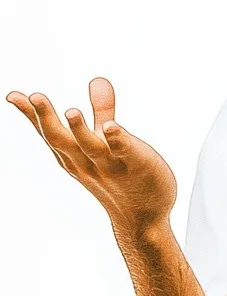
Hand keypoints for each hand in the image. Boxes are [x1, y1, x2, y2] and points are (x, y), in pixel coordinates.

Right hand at [6, 76, 177, 235]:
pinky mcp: (136, 166)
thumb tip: (97, 79)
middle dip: (46, 119)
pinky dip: (117, 140)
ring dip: (79, 130)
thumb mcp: (106, 140)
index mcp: (75, 155)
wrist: (144, 217)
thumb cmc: (122, 175)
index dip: (31, 115)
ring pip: (90, 147)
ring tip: (71, 111)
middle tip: (33, 96)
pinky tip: (113, 127)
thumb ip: (102, 110)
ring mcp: (111, 165)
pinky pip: (124, 152)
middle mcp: (86, 161)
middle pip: (61, 139)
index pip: (49, 133)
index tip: (13, 95)